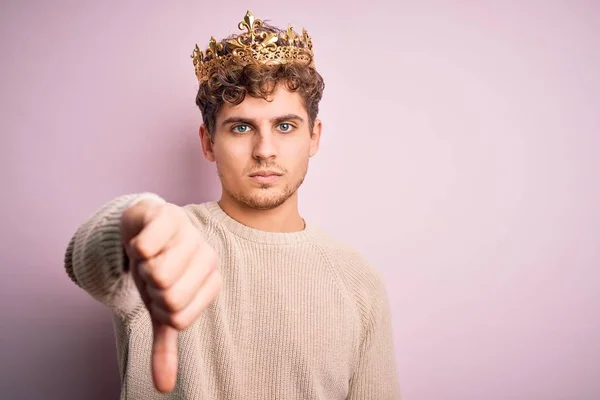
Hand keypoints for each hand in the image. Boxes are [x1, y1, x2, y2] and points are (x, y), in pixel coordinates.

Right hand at [120, 199, 221, 392]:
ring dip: (140, 268)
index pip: (178, 318)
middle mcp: (208, 256)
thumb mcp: (160, 309)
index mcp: (211, 281)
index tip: (160, 291)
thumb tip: (163, 387)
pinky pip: (148, 246)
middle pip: (170, 297)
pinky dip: (135, 249)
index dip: (158, 307)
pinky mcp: (169, 215)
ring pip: (159, 274)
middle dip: (149, 289)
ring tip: (147, 257)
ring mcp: (191, 234)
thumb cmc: (157, 269)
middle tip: (151, 273)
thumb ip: (165, 346)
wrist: (143, 228)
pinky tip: (142, 240)